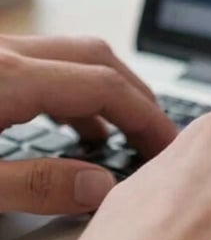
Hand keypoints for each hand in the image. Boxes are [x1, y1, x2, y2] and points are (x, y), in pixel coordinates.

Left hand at [0, 35, 176, 214]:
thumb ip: (34, 186)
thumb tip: (96, 188)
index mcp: (5, 77)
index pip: (103, 86)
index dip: (145, 117)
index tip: (166, 147)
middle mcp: (2, 52)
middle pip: (95, 57)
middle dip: (134, 97)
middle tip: (152, 139)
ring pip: (66, 56)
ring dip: (101, 91)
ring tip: (115, 135)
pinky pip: (38, 64)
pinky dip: (65, 90)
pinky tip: (63, 121)